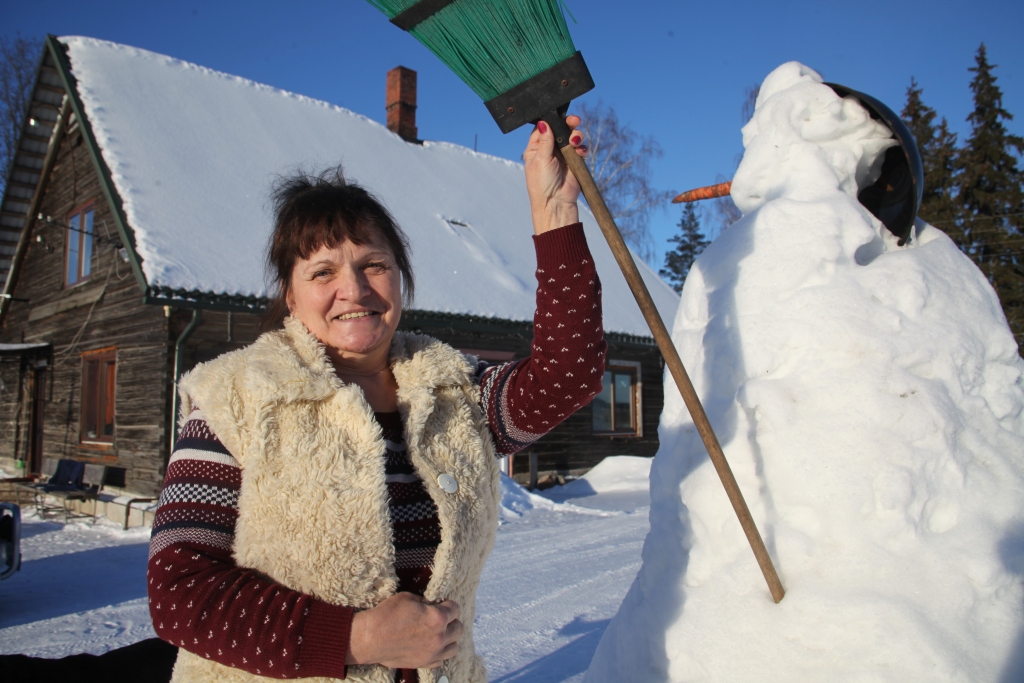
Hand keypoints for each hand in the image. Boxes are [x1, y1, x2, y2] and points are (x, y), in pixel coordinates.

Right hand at [347, 593, 462, 669]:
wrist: (370, 638)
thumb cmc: (387, 615)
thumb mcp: (408, 598)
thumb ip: (425, 603)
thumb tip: (431, 605)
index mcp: (437, 618)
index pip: (455, 609)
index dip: (448, 604)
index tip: (442, 604)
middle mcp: (439, 637)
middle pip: (458, 628)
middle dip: (451, 620)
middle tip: (441, 617)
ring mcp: (432, 653)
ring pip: (454, 647)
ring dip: (449, 638)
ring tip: (439, 633)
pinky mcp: (424, 663)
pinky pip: (441, 660)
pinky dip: (440, 652)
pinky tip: (431, 645)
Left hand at [524, 115, 587, 233]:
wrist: (555, 203)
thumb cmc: (542, 184)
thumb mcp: (540, 159)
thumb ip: (545, 140)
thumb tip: (544, 122)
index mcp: (536, 148)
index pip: (544, 128)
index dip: (552, 121)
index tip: (559, 116)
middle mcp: (549, 150)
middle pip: (560, 130)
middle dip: (568, 124)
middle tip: (574, 121)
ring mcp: (562, 156)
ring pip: (571, 137)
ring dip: (576, 136)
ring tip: (576, 141)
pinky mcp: (573, 162)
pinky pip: (580, 149)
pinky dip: (582, 147)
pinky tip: (580, 151)